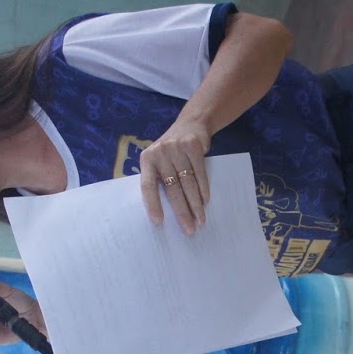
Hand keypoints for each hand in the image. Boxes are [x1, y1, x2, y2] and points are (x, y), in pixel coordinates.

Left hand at [139, 118, 211, 234]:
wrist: (191, 124)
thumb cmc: (172, 150)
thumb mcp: (160, 159)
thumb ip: (159, 178)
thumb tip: (164, 212)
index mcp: (147, 160)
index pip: (147, 185)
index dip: (152, 204)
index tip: (159, 222)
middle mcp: (160, 153)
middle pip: (172, 188)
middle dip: (181, 212)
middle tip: (189, 229)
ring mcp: (176, 149)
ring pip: (187, 183)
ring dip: (195, 205)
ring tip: (200, 220)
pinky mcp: (193, 146)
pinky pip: (200, 173)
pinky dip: (203, 189)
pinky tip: (205, 202)